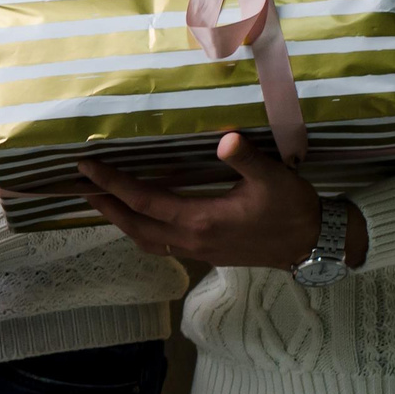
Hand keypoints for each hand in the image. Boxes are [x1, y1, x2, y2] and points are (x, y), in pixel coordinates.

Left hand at [78, 133, 367, 270]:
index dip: (112, 184)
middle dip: (106, 205)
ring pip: (146, 239)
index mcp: (201, 220)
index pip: (143, 201)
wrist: (312, 244)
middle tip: (82, 185)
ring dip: (121, 221)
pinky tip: (142, 216)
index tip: (87, 167)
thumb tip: (224, 139)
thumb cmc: (292, 209)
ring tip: (104, 201)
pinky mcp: (207, 253)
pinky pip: (161, 243)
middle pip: (134, 225)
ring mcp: (198, 250)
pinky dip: (142, 229)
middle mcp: (192, 239)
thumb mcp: (273, 178)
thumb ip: (246, 158)